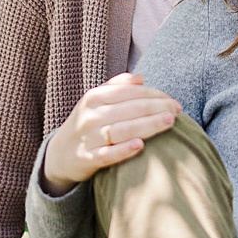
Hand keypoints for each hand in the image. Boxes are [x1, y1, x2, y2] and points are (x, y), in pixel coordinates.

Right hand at [41, 74, 181, 191]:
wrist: (60, 154)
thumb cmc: (88, 123)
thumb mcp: (96, 101)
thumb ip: (117, 87)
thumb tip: (140, 78)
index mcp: (93, 98)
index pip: (129, 92)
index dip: (154, 94)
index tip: (173, 101)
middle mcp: (90, 116)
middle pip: (130, 109)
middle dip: (157, 108)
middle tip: (177, 110)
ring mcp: (88, 138)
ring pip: (121, 129)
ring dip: (147, 125)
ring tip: (169, 121)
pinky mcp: (87, 159)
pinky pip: (106, 154)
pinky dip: (122, 150)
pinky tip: (140, 145)